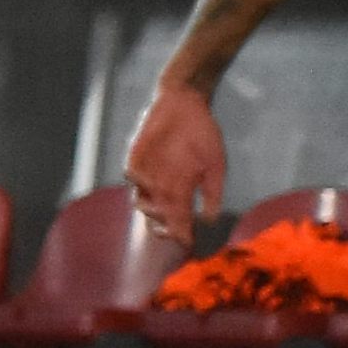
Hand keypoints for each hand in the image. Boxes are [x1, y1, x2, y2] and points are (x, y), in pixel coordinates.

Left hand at [124, 86, 225, 246]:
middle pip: (155, 217)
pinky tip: (148, 183)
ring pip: (141, 200)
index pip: (178, 220)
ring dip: (150, 207)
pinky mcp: (135, 157)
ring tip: (160, 209)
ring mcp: (146, 173)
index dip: (181, 233)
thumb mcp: (216, 166)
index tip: (186, 242)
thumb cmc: (203, 137)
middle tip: (168, 230)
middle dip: (161, 227)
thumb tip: (210, 220)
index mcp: (180, 191)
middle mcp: (160, 187)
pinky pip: (131, 174)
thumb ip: (212, 193)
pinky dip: (138, 181)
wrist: (186, 105)